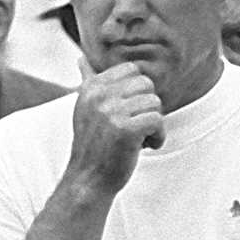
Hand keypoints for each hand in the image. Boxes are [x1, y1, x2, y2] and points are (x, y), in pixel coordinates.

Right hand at [68, 57, 164, 194]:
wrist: (88, 180)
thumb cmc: (93, 145)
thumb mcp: (86, 109)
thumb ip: (88, 82)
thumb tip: (82, 59)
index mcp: (91, 87)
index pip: (132, 70)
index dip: (136, 93)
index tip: (122, 114)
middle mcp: (98, 96)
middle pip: (146, 84)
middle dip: (145, 108)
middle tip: (129, 129)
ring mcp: (110, 112)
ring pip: (155, 102)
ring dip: (152, 124)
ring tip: (135, 139)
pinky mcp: (124, 129)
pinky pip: (158, 120)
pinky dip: (157, 137)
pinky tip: (142, 148)